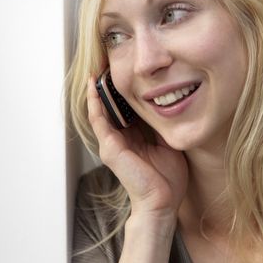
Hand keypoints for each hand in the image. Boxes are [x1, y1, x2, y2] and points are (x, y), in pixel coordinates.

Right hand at [87, 76, 188, 218]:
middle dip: (108, 85)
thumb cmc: (167, 178)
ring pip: (100, 109)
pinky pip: (98, 118)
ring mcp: (111, 143)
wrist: (162, 202)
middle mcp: (118, 138)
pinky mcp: (109, 146)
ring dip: (98, 88)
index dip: (123, 90)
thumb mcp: (168, 143)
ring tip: (98, 67)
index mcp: (133, 138)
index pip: (124, 108)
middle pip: (110, 106)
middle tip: (108, 61)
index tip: (126, 69)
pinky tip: (94, 85)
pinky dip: (95, 101)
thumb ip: (162, 125)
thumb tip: (168, 103)